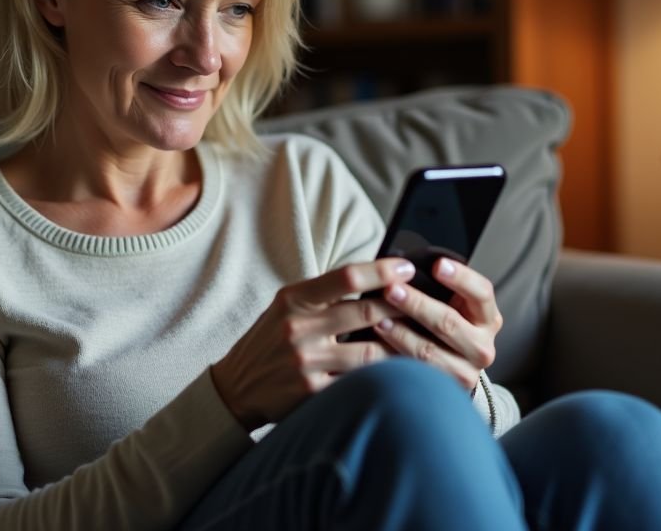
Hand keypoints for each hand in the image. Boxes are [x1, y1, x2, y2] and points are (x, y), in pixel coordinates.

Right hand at [210, 259, 413, 429]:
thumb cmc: (269, 341)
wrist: (235, 387)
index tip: (407, 267)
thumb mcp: (285, 307)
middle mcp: (298, 327)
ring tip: (419, 341)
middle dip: (401, 306)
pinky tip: (398, 374)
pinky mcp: (311, 392)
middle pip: (365, 312)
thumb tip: (372, 277)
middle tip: (425, 303)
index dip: (381, 270)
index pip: (346, 276)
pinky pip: (358, 383)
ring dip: (399, 347)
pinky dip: (380, 378)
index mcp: (293, 299)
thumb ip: (322, 294)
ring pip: (370, 352)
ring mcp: (305, 361)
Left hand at [372, 257, 501, 392]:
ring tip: (377, 319)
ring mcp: (467, 372)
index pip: (481, 292)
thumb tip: (405, 266)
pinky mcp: (446, 390)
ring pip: (429, 351)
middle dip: (417, 304)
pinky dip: (394, 357)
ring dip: (400, 333)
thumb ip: (440, 289)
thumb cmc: (444, 325)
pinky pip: (416, 373)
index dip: (460, 278)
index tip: (436, 265)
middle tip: (391, 289)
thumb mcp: (452, 305)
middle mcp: (483, 346)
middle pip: (449, 322)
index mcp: (488, 317)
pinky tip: (378, 346)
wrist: (451, 369)